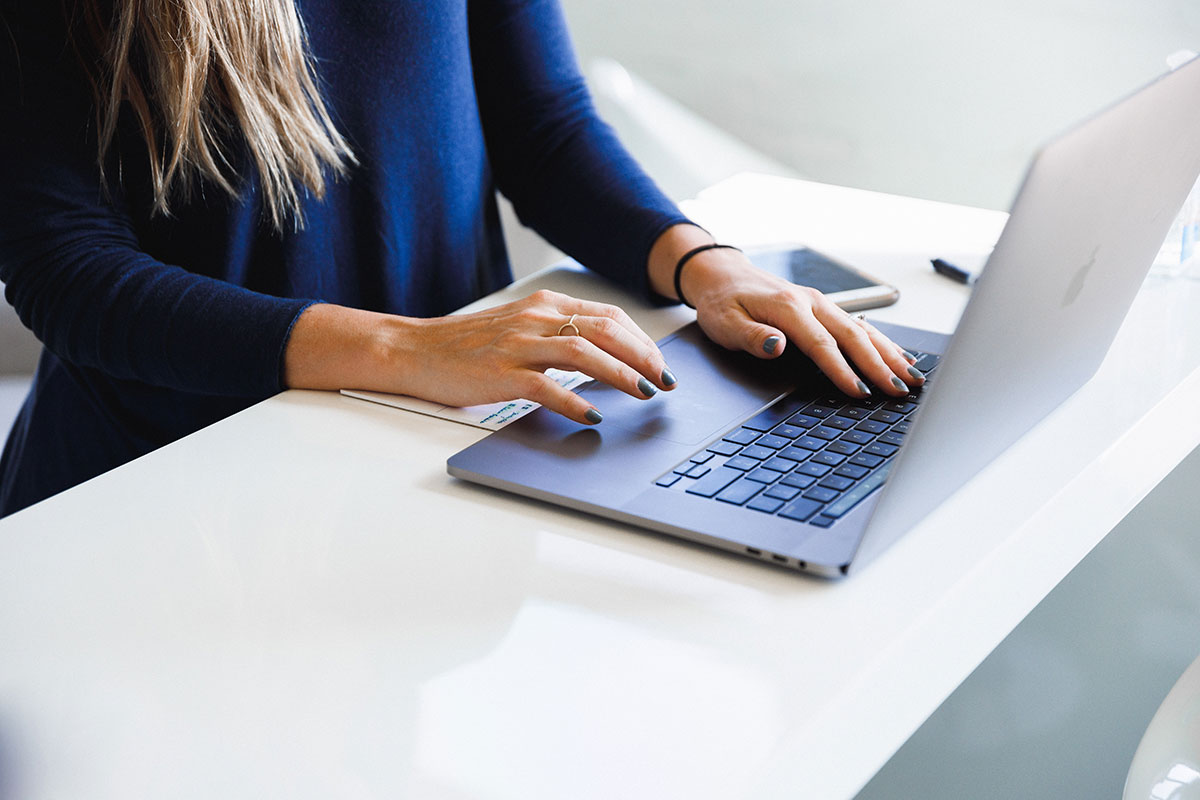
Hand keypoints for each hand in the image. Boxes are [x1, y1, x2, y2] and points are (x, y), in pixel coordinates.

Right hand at [284, 291, 676, 424]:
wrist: (414, 350)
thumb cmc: (466, 346)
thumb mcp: (519, 327)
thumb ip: (557, 335)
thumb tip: (605, 357)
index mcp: (544, 305)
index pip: (608, 315)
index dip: (642, 340)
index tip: (661, 363)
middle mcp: (535, 319)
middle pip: (605, 330)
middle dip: (643, 356)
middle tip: (665, 380)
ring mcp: (518, 345)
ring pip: (584, 353)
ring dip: (621, 374)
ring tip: (644, 394)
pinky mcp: (501, 374)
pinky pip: (547, 387)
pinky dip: (575, 401)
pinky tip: (593, 416)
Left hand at [648, 226, 923, 397]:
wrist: (722, 275)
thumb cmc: (722, 302)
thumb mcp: (725, 323)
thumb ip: (753, 337)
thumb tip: (777, 346)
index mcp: (788, 307)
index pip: (822, 344)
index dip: (842, 370)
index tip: (860, 392)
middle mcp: (811, 302)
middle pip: (853, 336)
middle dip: (880, 365)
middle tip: (900, 391)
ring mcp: (821, 303)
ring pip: (863, 330)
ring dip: (889, 354)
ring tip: (912, 377)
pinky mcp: (824, 308)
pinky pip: (859, 325)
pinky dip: (882, 342)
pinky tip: (898, 357)